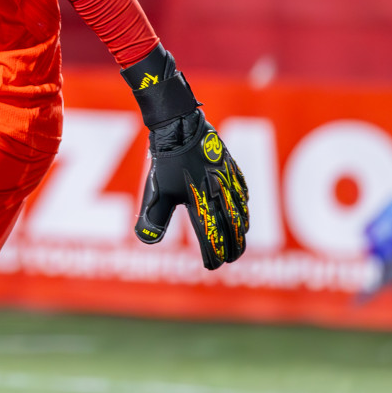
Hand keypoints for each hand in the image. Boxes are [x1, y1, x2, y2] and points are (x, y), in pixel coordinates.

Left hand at [123, 46, 249, 269]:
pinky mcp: (230, 166)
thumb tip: (147, 241)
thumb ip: (154, 217)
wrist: (179, 126)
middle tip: (231, 259)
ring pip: (241, 209)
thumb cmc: (165, 161)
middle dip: (233, 246)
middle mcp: (220, 194)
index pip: (211, 236)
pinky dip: (244, 203)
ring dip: (242, 227)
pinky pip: (242, 189)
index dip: (214, 253)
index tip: (213, 266)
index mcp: (203, 202)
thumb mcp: (156, 191)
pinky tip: (244, 208)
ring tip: (240, 238)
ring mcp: (228, 179)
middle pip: (232, 227)